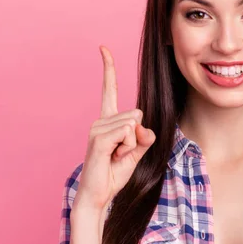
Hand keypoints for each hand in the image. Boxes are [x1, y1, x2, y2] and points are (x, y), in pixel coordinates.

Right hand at [73, 46, 155, 212]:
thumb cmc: (115, 173)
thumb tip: (143, 126)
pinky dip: (127, 148)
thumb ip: (145, 136)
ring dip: (132, 146)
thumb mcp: (137, 152)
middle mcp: (100, 121)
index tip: (103, 48)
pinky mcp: (98, 139)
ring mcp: (97, 129)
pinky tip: (113, 158)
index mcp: (108, 121)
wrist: (99, 195)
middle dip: (138, 138)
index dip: (108, 68)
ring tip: (116, 158)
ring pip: (133, 125)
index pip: (108, 89)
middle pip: (137, 115)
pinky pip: (126, 133)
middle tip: (122, 155)